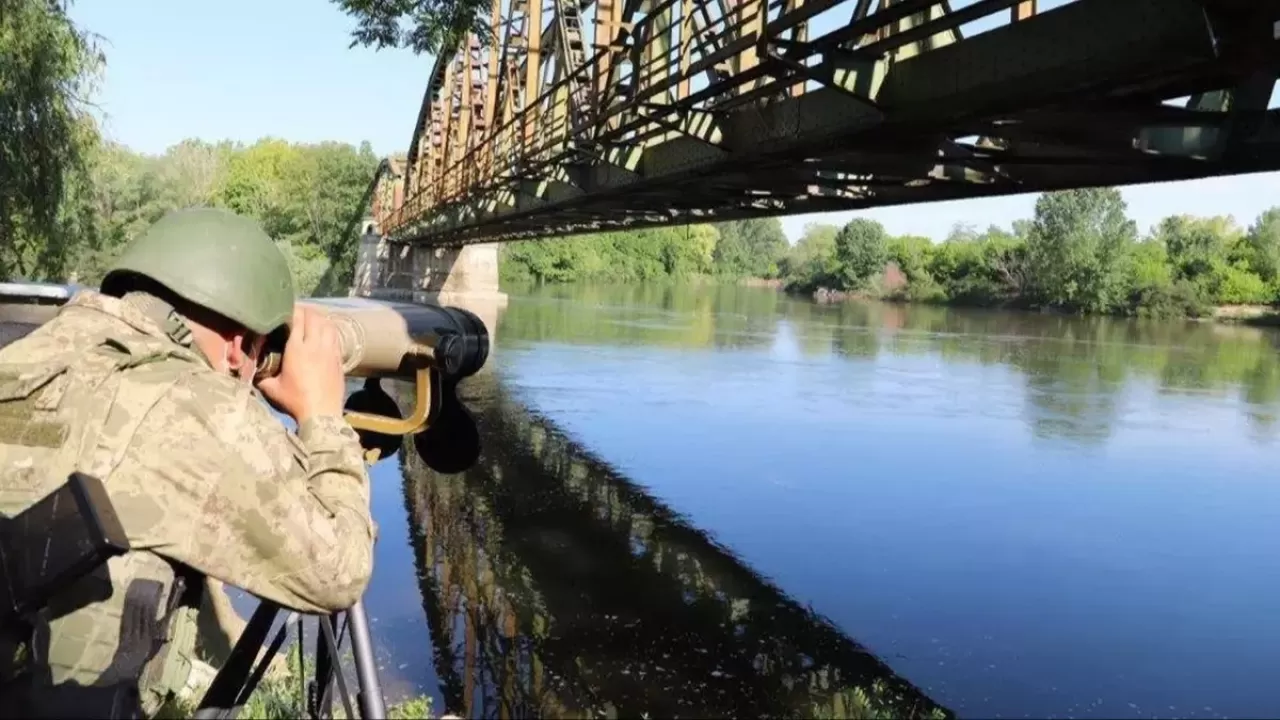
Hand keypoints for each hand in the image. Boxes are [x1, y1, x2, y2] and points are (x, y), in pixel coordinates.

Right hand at [257, 305, 344, 424]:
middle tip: (298, 311)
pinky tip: (325, 331)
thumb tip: (253, 373)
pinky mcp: (339, 358)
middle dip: (306, 310)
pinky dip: (330, 329)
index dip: (292, 310)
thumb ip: (262, 377)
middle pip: (314, 317)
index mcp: (297, 349)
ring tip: (312, 318)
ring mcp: (330, 351)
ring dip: (320, 318)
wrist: (322, 414)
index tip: (286, 308)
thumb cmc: (296, 401)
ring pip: (328, 324)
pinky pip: (336, 336)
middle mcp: (315, 346)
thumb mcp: (273, 389)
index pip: (297, 320)